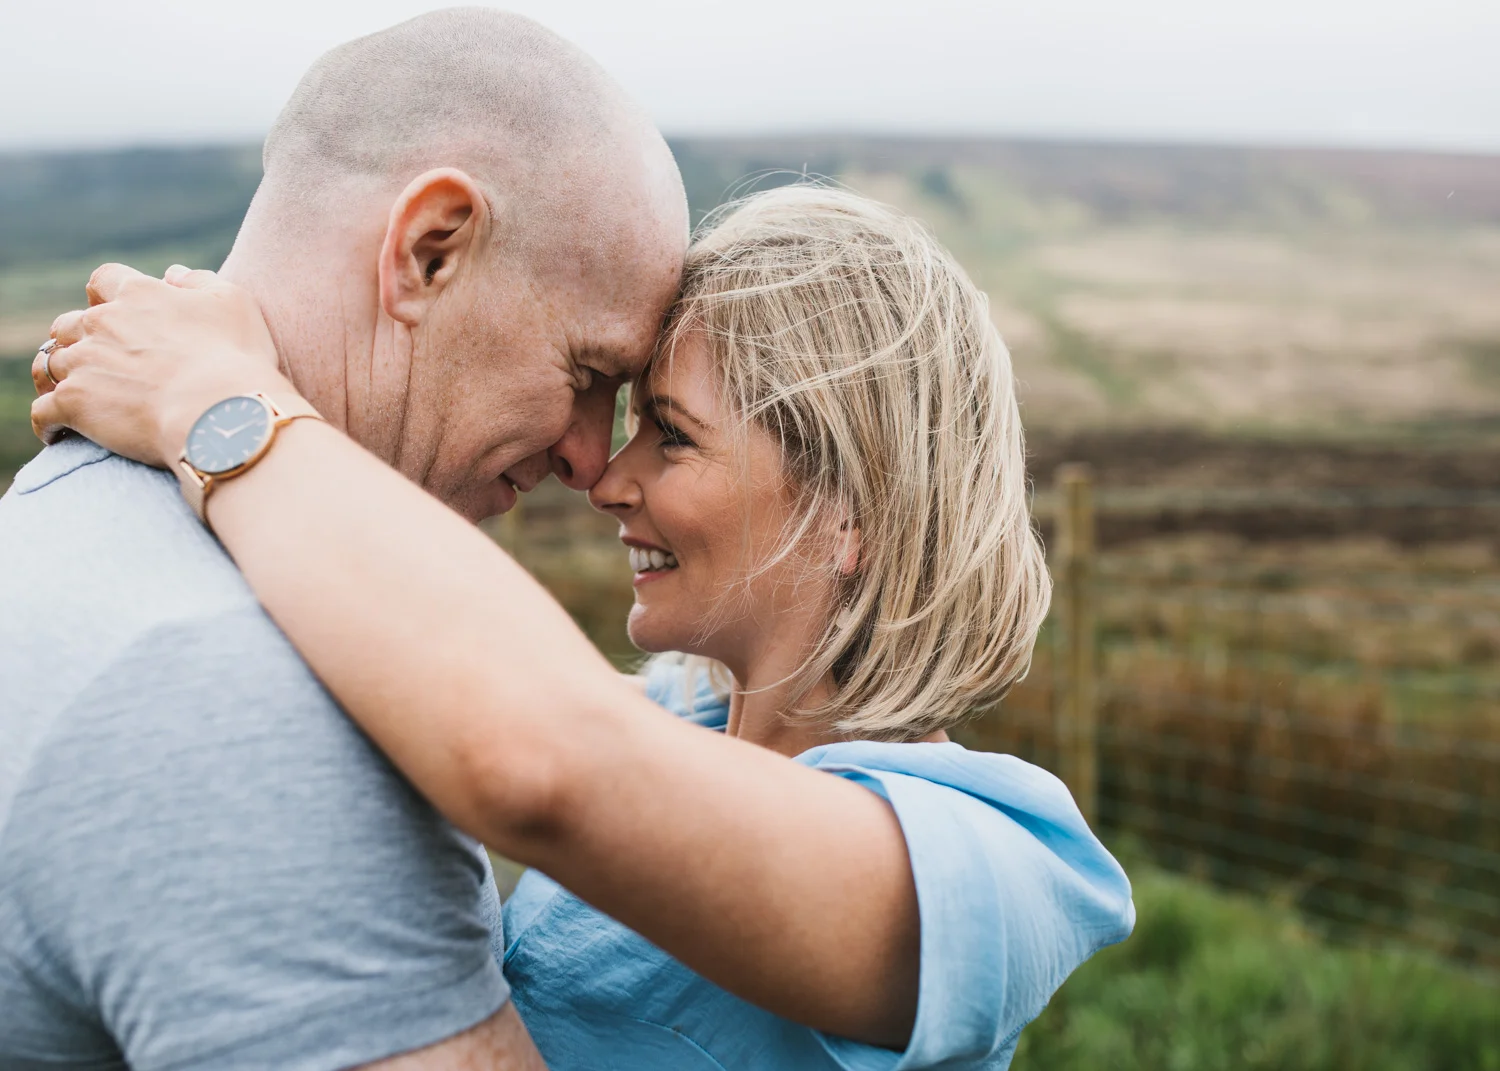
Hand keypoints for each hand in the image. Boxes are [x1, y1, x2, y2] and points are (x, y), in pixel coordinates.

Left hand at [31, 263, 290, 466]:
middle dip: (78, 338)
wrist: (219, 412)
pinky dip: (47, 422)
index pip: (105, 280)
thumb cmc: (235, 358)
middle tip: (98, 359)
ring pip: (51, 364)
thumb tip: (172, 273)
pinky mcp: (73, 404)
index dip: (107, 295)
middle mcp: (102, 323)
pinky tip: (57, 433)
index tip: (116, 310)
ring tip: (72, 395)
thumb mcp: (234, 304)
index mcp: (139, 295)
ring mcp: (83, 363)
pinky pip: (43, 411)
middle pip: (70, 324)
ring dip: (60, 377)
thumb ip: (200, 282)